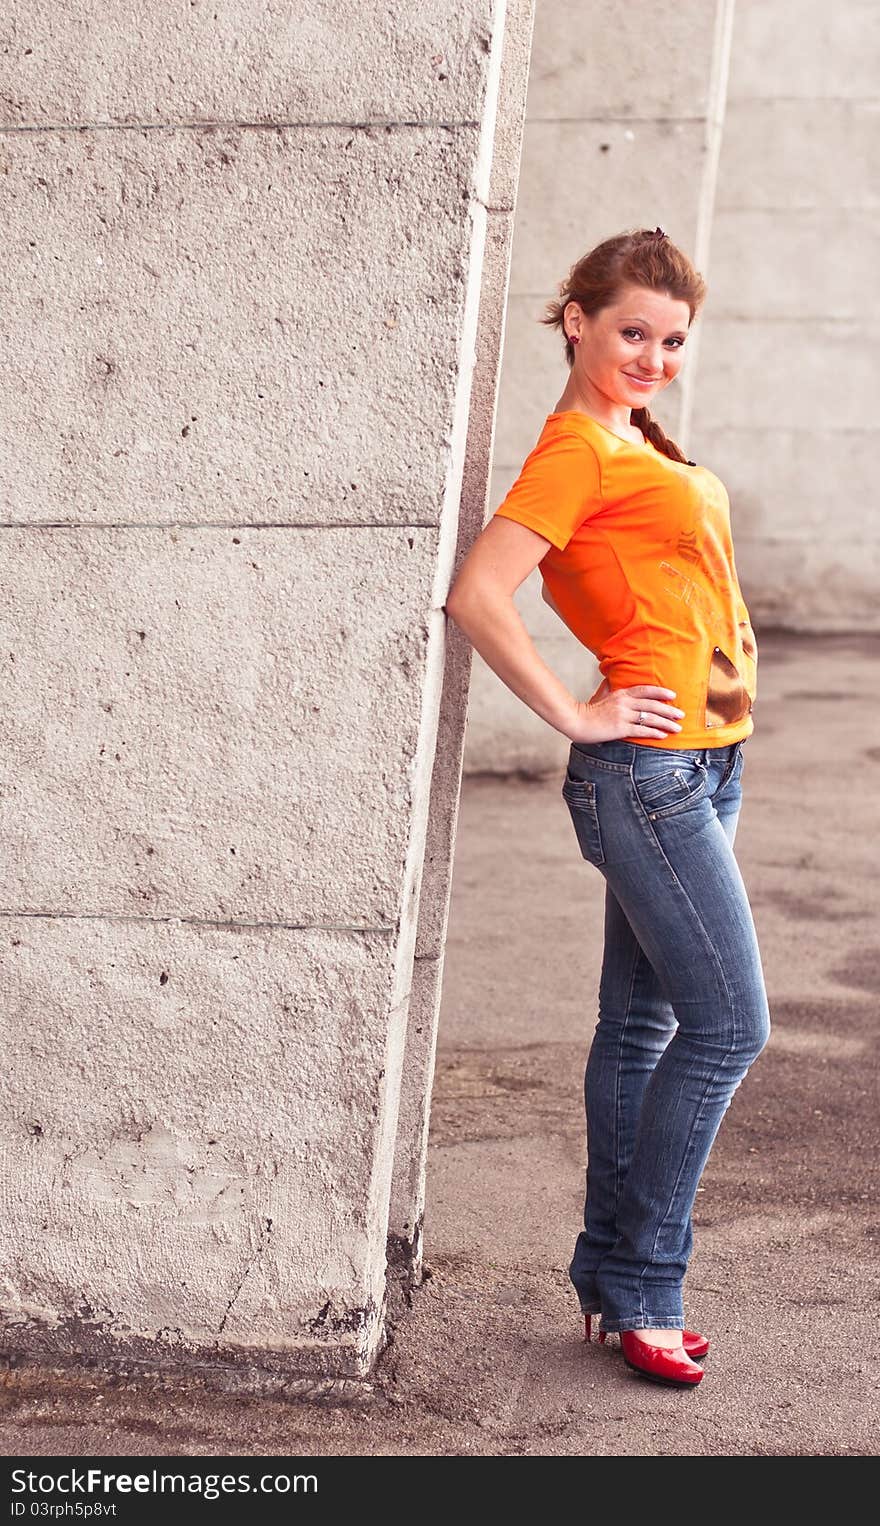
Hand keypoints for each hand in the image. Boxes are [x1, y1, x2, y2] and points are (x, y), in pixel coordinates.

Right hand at [569, 684, 684, 742]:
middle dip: (669, 710)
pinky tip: (662, 735)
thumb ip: (609, 688)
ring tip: (677, 728)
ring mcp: (622, 716)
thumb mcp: (601, 694)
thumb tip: (611, 680)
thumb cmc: (588, 710)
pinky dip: (654, 732)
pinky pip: (641, 730)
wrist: (576, 721)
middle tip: (681, 714)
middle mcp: (624, 703)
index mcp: (621, 693)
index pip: (645, 690)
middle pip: (652, 705)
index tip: (673, 695)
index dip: (660, 692)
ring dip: (666, 723)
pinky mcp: (620, 728)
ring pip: (650, 718)